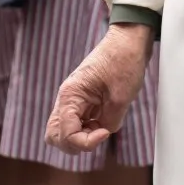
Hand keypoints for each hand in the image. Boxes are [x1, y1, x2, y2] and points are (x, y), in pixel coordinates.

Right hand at [46, 22, 154, 152]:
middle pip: (55, 136)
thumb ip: (109, 122)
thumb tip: (103, 132)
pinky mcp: (83, 101)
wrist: (129, 40)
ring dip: (80, 138)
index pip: (66, 134)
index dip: (85, 142)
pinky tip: (104, 122)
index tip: (105, 133)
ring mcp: (73, 100)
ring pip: (63, 131)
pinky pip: (76, 123)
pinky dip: (87, 129)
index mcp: (70, 95)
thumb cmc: (124, 61)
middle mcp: (67, 98)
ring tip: (102, 127)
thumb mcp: (121, 97)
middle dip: (75, 144)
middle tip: (98, 136)